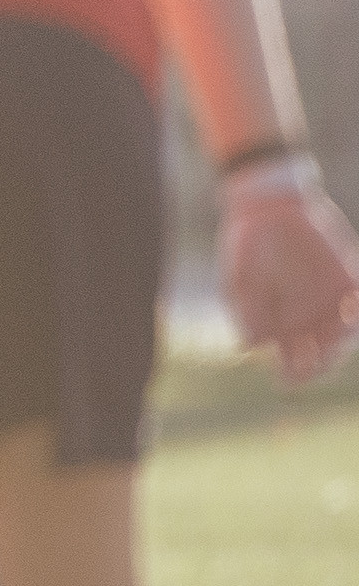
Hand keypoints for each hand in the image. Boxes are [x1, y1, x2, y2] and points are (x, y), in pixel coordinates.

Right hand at [220, 169, 358, 386]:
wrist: (268, 207)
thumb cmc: (246, 246)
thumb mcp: (238, 279)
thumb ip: (246, 311)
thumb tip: (248, 346)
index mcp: (281, 324)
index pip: (294, 361)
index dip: (295, 374)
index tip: (289, 378)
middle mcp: (309, 317)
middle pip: (324, 353)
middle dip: (321, 364)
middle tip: (316, 362)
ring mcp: (331, 300)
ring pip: (344, 333)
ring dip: (341, 342)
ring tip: (337, 333)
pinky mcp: (347, 280)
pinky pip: (356, 304)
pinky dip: (355, 314)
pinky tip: (348, 312)